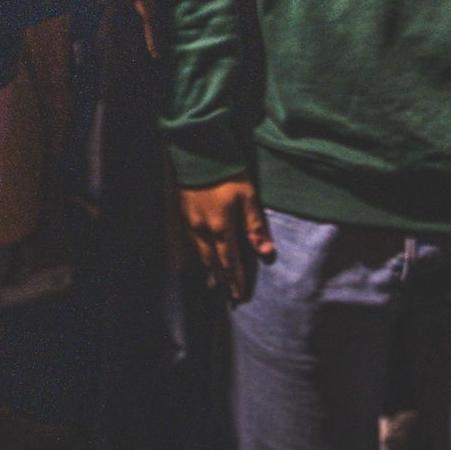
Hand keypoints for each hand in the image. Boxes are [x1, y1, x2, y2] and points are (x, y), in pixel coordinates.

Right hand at [181, 177, 271, 300]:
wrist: (197, 153)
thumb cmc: (226, 173)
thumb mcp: (248, 197)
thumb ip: (256, 227)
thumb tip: (266, 254)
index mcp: (222, 229)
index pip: (230, 262)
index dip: (236, 280)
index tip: (241, 295)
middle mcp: (203, 231)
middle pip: (214, 263)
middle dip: (223, 280)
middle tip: (230, 296)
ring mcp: (191, 223)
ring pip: (201, 254)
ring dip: (211, 270)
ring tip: (218, 282)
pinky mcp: (184, 214)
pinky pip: (193, 242)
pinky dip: (201, 254)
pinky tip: (204, 256)